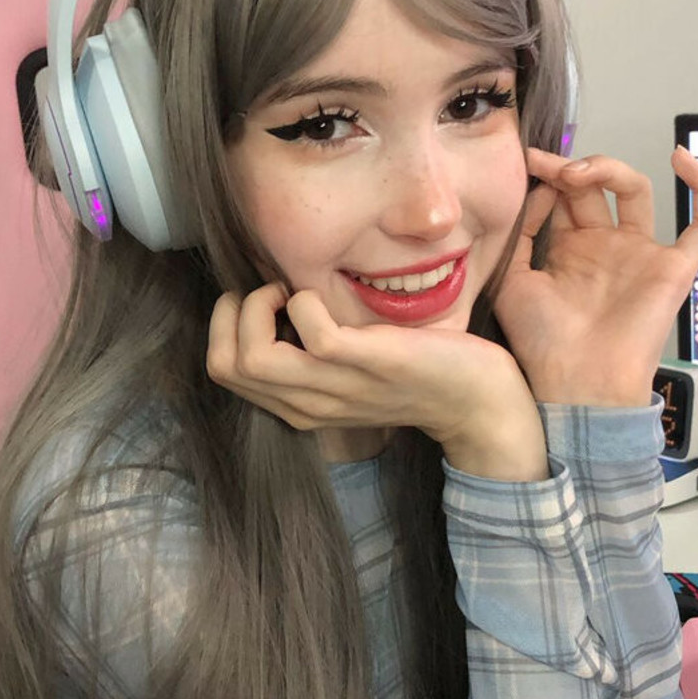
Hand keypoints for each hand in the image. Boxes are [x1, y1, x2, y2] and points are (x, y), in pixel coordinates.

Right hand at [206, 281, 537, 459]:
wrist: (475, 399)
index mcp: (298, 405)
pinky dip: (307, 300)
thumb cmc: (414, 372)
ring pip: (252, 358)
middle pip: (225, 366)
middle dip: (233, 313)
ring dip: (260, 307)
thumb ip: (310, 351)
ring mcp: (335, 387)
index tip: (265, 302)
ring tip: (292, 293)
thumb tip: (277, 300)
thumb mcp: (348, 371)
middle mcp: (308, 404)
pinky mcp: (367, 363)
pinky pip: (311, 331)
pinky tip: (326, 295)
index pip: (222, 372)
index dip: (226, 325)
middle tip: (275, 293)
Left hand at [493, 145, 697, 406]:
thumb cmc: (542, 343)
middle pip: (596, 188)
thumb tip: (539, 191)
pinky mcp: (675, 267)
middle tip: (547, 165)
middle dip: (571, 169)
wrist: (577, 382)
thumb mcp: (513, 281)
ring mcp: (641, 254)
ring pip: (636, 191)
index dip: (548, 175)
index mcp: (570, 251)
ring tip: (578, 173)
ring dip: (609, 169)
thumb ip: (521, 235)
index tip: (526, 163)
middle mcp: (606, 247)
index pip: (564, 196)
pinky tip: (680, 158)